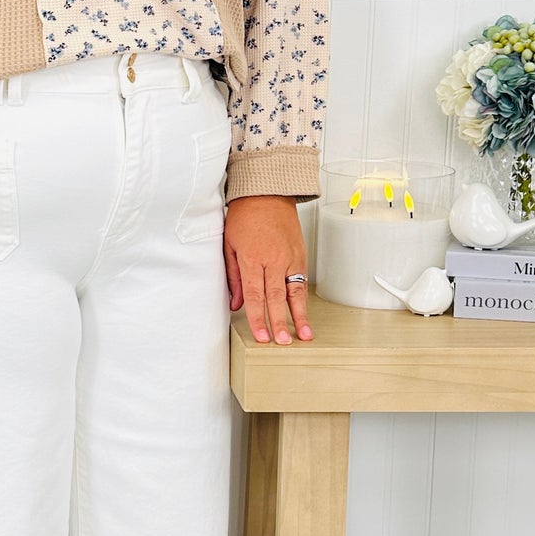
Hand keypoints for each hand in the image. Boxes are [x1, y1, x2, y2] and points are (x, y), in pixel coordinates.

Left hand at [223, 196, 313, 344]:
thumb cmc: (245, 216)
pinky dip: (304, 300)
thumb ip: (233, 277)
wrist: (267, 193)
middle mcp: (274, 260)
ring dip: (299, 316)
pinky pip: (302, 281)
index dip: (258, 318)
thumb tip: (235, 304)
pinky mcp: (300, 256)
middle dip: (279, 322)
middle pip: (276, 297)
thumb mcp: (229, 245)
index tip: (261, 336)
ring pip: (295, 292)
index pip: (255, 295)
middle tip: (282, 342)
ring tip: (304, 335)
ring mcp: (290, 258)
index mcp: (252, 258)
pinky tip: (305, 314)